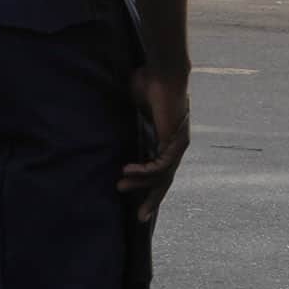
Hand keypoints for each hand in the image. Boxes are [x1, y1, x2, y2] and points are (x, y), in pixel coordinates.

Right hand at [120, 64, 191, 224]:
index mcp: (167, 140)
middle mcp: (176, 146)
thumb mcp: (135, 107)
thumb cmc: (149, 82)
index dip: (148, 185)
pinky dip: (143, 171)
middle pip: (164, 181)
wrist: (163, 70)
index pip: (160, 170)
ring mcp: (177, 145)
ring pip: (161, 177)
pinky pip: (159, 165)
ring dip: (139, 183)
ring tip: (120, 186)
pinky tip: (127, 171)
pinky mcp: (174, 142)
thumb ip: (129, 120)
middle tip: (140, 217)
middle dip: (152, 200)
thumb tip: (110, 121)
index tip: (136, 198)